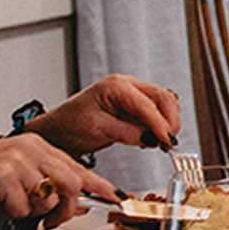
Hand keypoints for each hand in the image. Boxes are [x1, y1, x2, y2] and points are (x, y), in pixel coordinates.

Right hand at [0, 134, 115, 228]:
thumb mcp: (15, 179)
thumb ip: (45, 186)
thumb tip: (76, 204)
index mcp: (34, 145)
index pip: (76, 165)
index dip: (97, 184)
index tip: (115, 197)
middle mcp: (28, 148)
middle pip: (71, 180)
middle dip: (67, 207)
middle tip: (53, 222)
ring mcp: (16, 159)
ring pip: (50, 195)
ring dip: (36, 211)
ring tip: (15, 207)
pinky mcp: (2, 176)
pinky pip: (24, 206)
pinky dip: (13, 213)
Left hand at [27, 74, 181, 155]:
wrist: (58, 130)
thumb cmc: (70, 125)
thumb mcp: (98, 130)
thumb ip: (128, 133)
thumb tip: (154, 139)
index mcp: (116, 86)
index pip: (148, 104)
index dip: (161, 124)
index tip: (168, 142)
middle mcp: (127, 86)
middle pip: (163, 98)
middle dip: (170, 121)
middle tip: (169, 143)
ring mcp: (132, 95)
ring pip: (163, 105)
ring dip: (167, 123)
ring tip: (162, 143)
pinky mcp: (134, 108)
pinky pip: (156, 113)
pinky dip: (160, 126)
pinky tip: (154, 139)